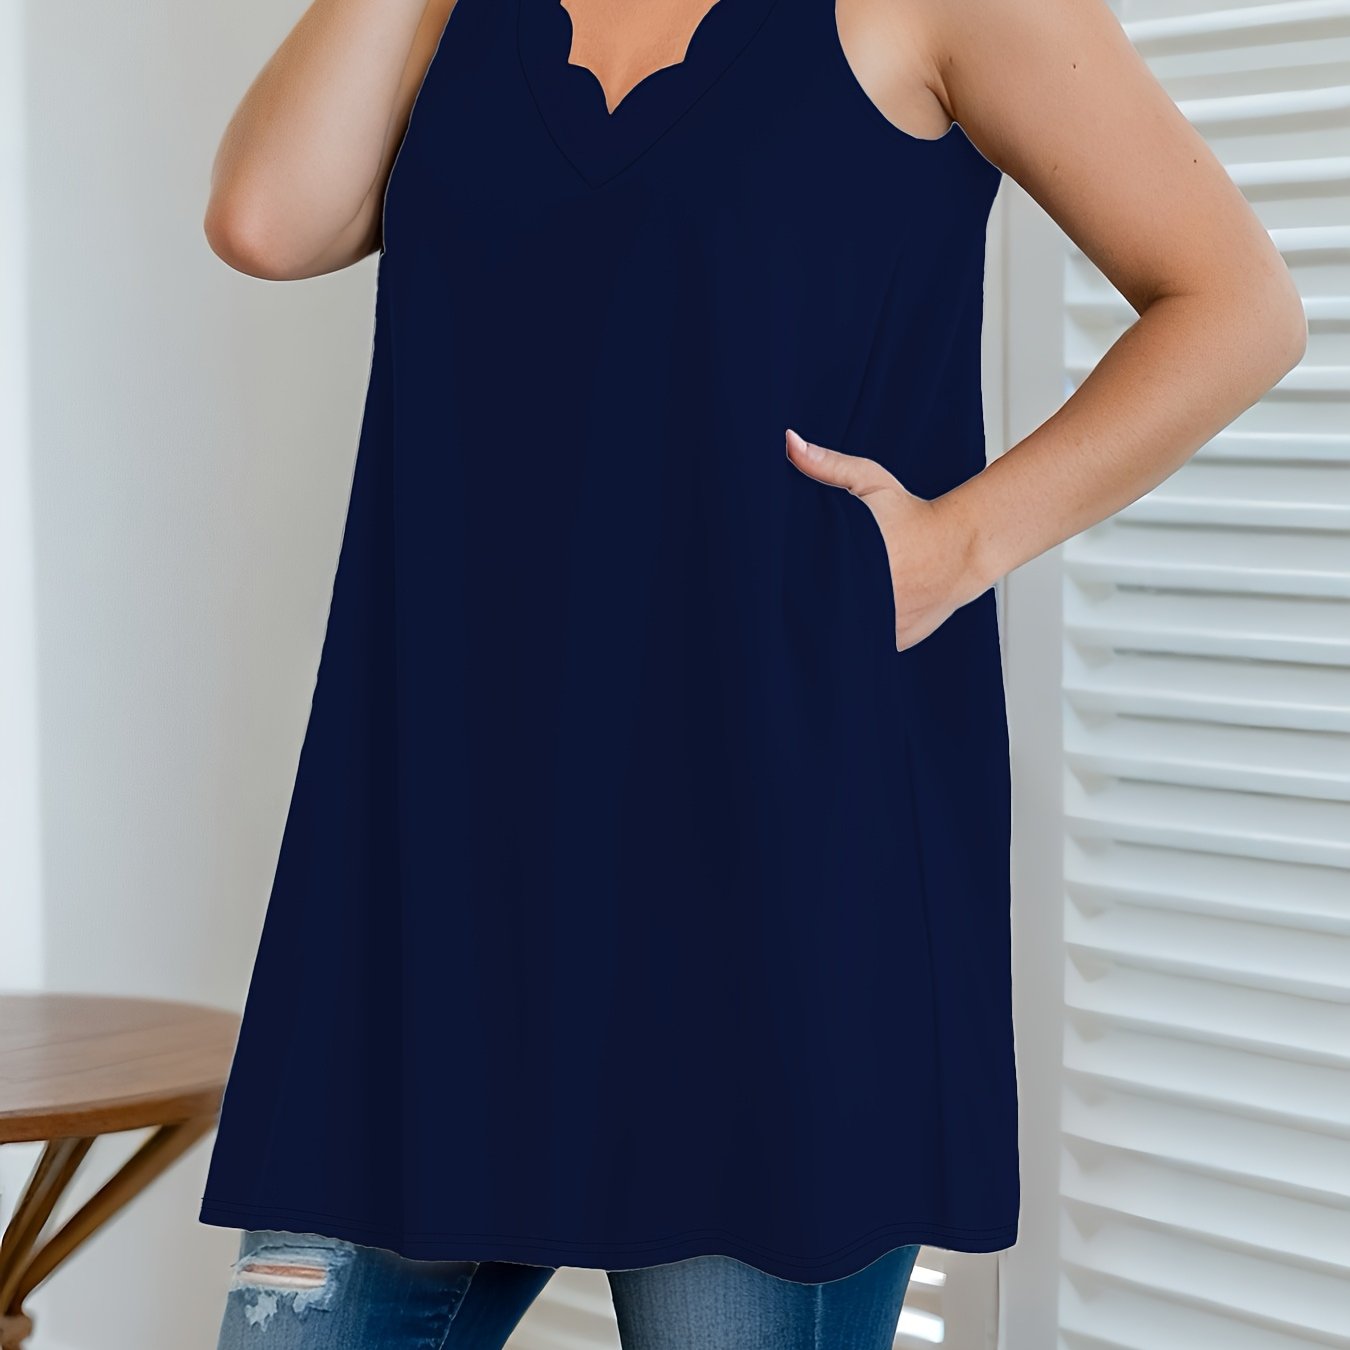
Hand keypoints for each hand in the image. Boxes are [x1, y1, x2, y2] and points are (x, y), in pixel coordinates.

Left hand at [785, 429, 986, 650]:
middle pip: (816, 614)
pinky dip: (852, 639)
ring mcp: (882, 627)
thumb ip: (828, 465)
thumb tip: (789, 442)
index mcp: (853, 563)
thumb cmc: (912, 513)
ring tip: (815, 612)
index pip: (800, 584)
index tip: (768, 579)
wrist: (963, 546)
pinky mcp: (894, 642)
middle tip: (785, 597)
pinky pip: (863, 645)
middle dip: (802, 606)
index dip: (782, 584)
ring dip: (827, 626)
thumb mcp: (871, 482)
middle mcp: (867, 600)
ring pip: (839, 636)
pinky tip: (844, 625)